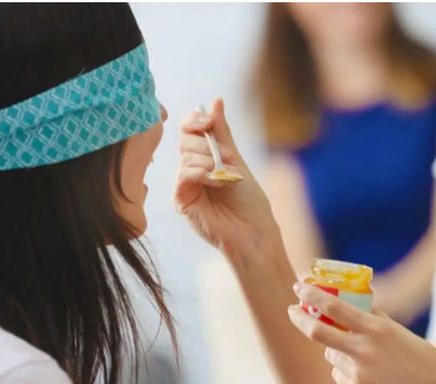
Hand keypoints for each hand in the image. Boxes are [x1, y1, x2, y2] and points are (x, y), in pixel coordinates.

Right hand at [175, 98, 278, 254]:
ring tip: (227, 176)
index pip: (189, 129)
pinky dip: (202, 173)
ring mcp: (185, 185)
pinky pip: (184, 174)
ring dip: (210, 161)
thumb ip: (222, 132)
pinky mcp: (181, 200)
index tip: (207, 120)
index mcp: (204, 158)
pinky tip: (218, 181)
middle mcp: (191, 170)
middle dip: (208, 144)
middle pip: (186, 140)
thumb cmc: (249, 200)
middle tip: (228, 158)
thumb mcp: (236, 159)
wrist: (253, 231)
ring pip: (186, 156)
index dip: (195, 120)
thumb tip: (215, 100)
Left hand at [287, 282, 435, 383]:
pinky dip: (346, 369)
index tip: (298, 287)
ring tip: (363, 355)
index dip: (311, 295)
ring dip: (336, 348)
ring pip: (330, 353)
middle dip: (299, 319)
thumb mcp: (398, 331)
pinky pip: (338, 373)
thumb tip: (354, 302)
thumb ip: (374, 317)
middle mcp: (364, 349)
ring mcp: (359, 372)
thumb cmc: (421, 358)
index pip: (333, 307)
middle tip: (292, 311)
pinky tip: (369, 373)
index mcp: (376, 329)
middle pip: (317, 332)